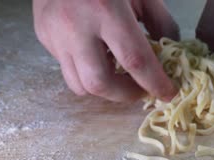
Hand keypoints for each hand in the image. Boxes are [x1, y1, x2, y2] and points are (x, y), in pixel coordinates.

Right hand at [33, 0, 178, 101]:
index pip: (134, 60)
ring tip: (119, 73)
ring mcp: (54, 32)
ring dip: (104, 88)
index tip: (168, 94)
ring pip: (79, 84)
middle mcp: (75, 25)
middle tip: (140, 89)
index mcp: (107, 10)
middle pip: (99, 83)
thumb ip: (162, 24)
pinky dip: (87, 71)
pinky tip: (98, 54)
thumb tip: (170, 57)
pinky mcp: (43, 35)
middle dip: (125, 95)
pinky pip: (67, 68)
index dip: (155, 83)